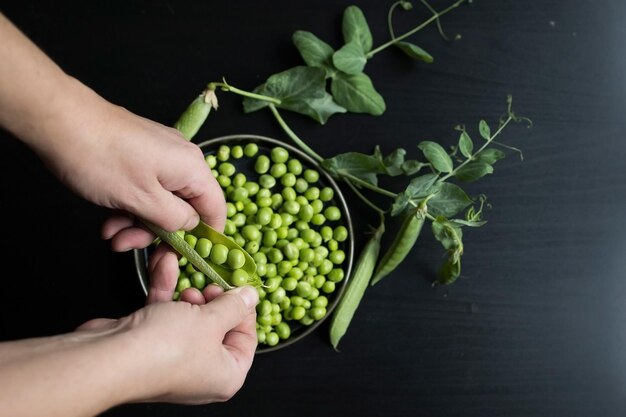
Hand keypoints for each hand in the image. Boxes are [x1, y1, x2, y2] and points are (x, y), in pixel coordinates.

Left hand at [0, 13, 225, 300]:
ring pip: (160, 201)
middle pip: (184, 208)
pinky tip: (108, 219)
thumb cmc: (102, 160)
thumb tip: (190, 226)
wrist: (59, 121)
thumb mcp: (143, 200)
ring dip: (137, 223)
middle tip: (129, 245)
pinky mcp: (139, 155)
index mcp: (192, 169)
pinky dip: (129, 206)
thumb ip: (175, 220)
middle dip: (157, 233)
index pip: (215, 209)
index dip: (205, 237)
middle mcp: (182, 160)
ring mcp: (160, 156)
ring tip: (110, 234)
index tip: (184, 256)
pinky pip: (145, 189)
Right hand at [77, 285, 258, 404]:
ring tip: (188, 282)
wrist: (109, 357)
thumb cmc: (167, 347)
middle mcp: (202, 372)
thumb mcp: (211, 320)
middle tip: (210, 285)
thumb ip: (233, 305)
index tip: (238, 287)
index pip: (246, 339)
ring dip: (187, 292)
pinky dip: (165, 291)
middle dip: (212, 300)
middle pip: (217, 327)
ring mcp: (174, 359)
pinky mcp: (149, 344)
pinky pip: (165, 315)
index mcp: (226, 375)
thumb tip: (250, 296)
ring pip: (189, 318)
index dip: (243, 310)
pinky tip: (165, 266)